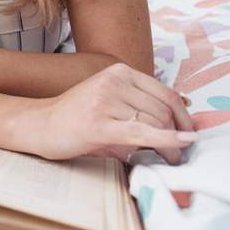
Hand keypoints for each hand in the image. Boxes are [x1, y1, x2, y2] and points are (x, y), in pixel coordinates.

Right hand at [33, 63, 196, 164]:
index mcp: (118, 71)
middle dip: (175, 134)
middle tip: (178, 154)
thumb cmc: (75, 115)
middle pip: (162, 110)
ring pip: (155, 123)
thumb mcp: (108, 98)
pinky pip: (141, 134)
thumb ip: (137, 101)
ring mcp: (105, 100)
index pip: (165, 93)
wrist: (39, 124)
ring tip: (168, 159)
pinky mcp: (99, 124)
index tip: (189, 133)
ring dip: (170, 146)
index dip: (184, 116)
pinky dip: (165, 142)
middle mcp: (113, 81)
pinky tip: (177, 149)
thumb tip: (180, 121)